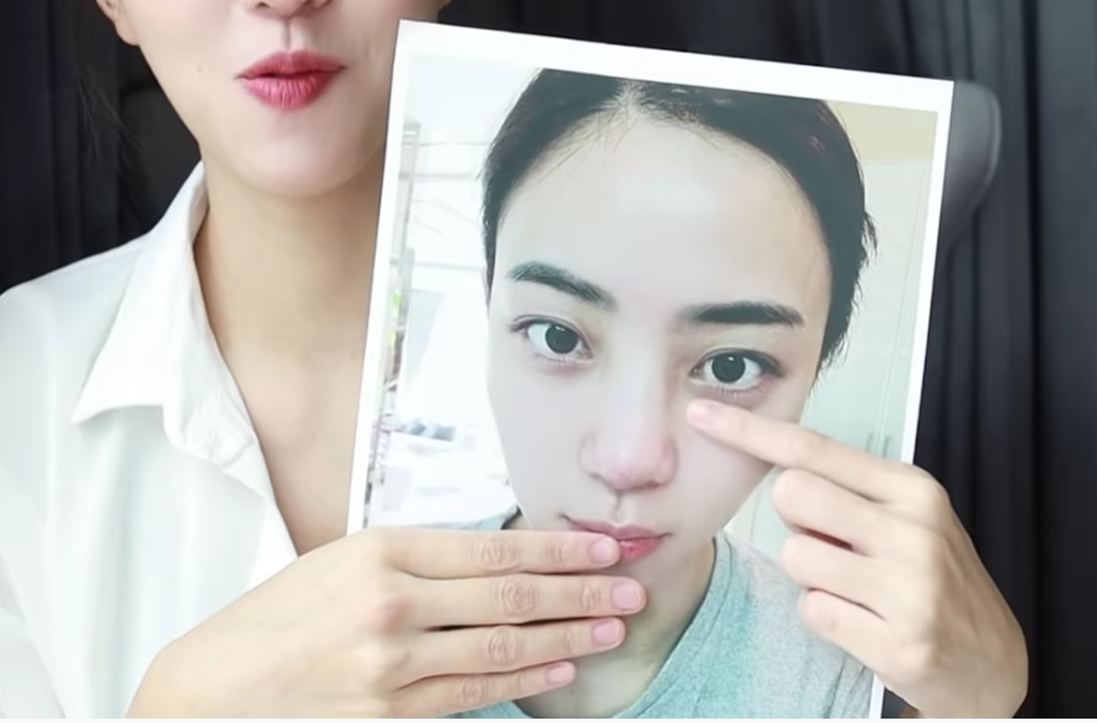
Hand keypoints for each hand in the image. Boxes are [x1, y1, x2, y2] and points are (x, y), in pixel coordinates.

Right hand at [128, 526, 645, 717]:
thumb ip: (419, 560)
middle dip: (581, 593)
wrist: (213, 691)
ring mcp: (392, 667)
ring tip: (611, 627)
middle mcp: (392, 606)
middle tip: (628, 588)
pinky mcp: (390, 715)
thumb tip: (499, 560)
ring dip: (567, 638)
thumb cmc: (277, 619)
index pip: (495, 550)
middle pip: (511, 598)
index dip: (558, 551)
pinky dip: (523, 681)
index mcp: (381, 554)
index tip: (601, 549)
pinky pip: (473, 694)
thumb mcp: (342, 562)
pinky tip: (559, 668)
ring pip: (503, 649)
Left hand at [688, 400, 1027, 718]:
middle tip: (835, 547)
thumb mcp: (908, 519)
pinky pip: (813, 612)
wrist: (991, 661)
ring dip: (812, 578)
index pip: (813, 448)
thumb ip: (848, 493)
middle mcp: (914, 530)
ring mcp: (909, 587)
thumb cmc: (935, 581)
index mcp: (913, 489)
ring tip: (857, 590)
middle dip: (796, 522)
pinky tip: (865, 623)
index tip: (702, 415)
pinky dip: (826, 617)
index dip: (750, 430)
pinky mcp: (898, 642)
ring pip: (796, 558)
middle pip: (791, 495)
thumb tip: (779, 475)